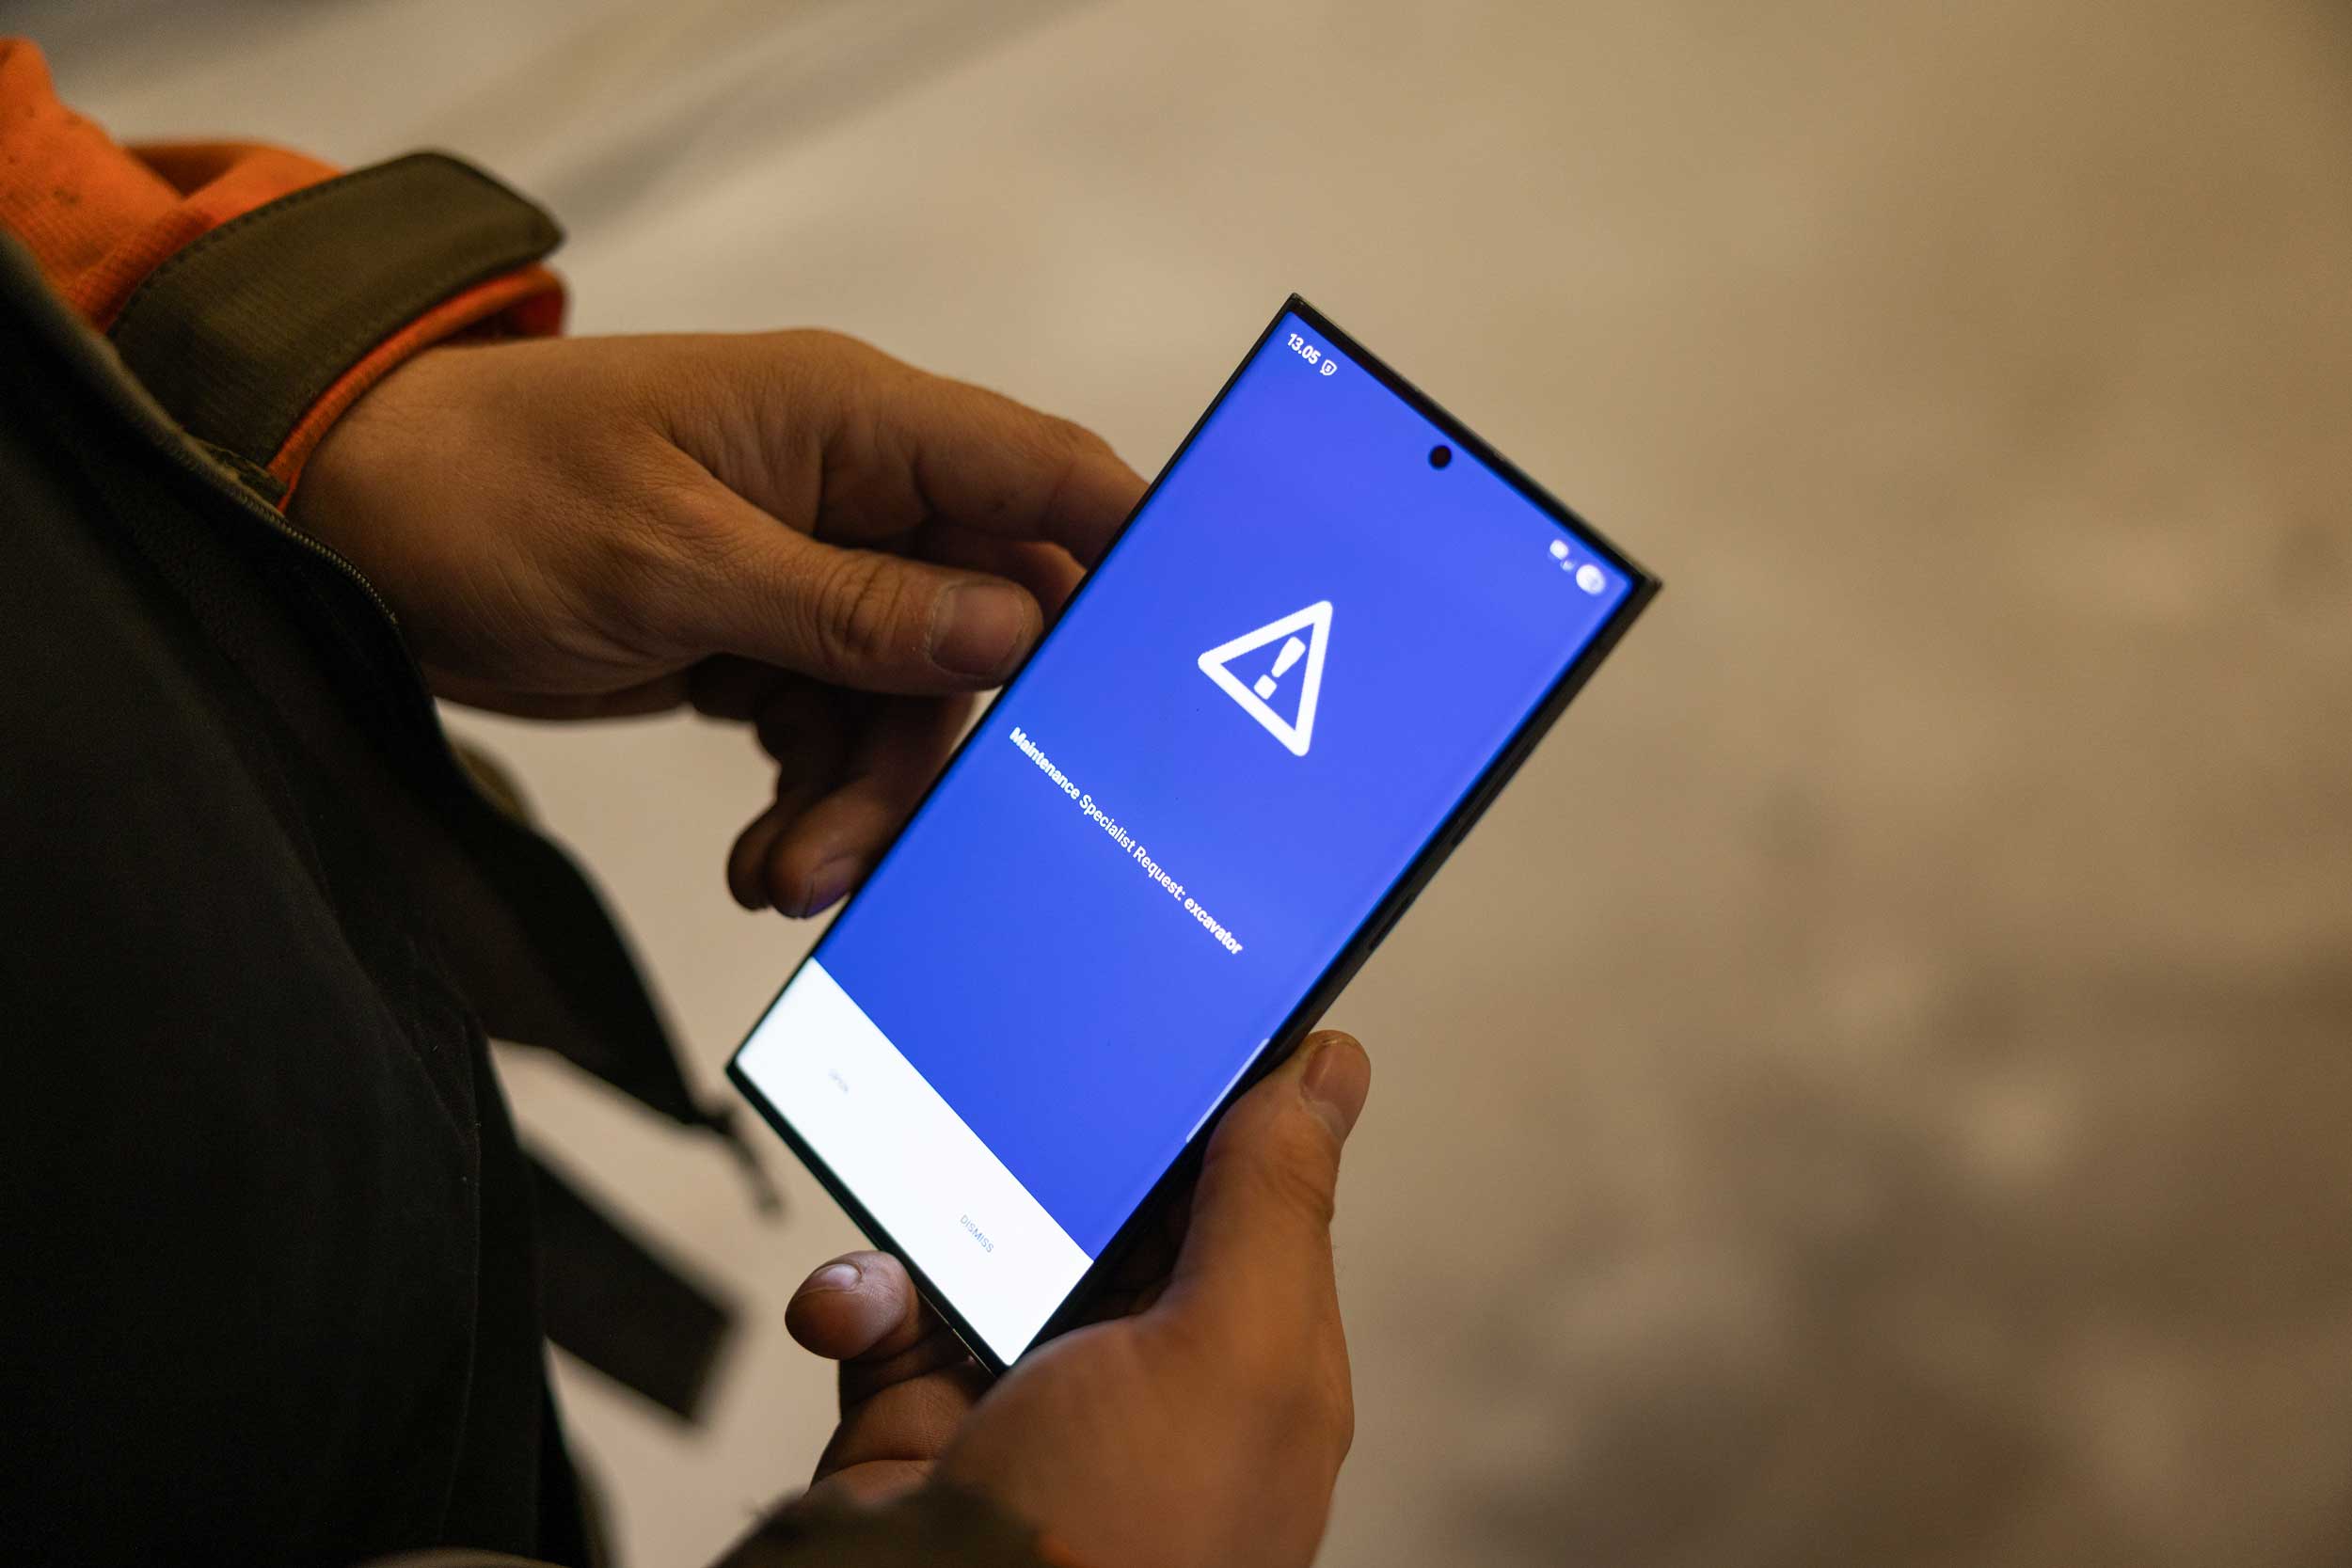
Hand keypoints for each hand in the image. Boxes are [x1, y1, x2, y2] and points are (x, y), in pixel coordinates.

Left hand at [292, 331, 1143, 914]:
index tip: (1180, 665)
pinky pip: (834, 733)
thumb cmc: (490, 494)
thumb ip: (850, 604)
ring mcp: (810, 572)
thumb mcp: (671, 561)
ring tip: (784, 876)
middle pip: (983, 627)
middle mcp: (854, 494)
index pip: (1040, 474)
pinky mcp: (763, 640)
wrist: (342, 532)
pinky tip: (764, 859)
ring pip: (906, 705)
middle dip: (942, 746)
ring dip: (859, 802)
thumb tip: (1014, 628)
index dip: (1127, 553)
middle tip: (881, 844)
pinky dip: (808, 804)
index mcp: (851, 424)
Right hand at [782, 1031, 1371, 1567]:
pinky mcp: (919, 1419)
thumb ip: (1272, 1204)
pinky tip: (864, 1302)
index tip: (1172, 1005)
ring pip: (988, 1236)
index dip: (1219, 1100)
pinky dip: (862, 1291)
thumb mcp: (1231, 1356)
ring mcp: (1029, 1398)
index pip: (1251, 1194)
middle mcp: (1147, 1379)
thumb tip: (1330, 1072)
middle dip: (1060, 1140)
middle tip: (1022, 1076)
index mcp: (1253, 1362)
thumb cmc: (1114, 1551)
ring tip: (920, 1184)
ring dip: (941, 1203)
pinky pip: (888, 1306)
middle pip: (1113, 1202)